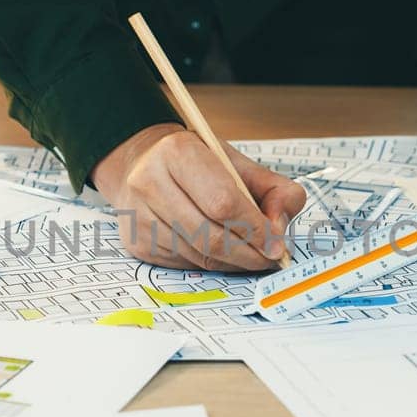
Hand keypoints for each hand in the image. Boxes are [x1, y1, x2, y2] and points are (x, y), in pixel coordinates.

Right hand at [92, 123, 306, 270]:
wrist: (142, 163)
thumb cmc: (196, 163)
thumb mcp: (238, 163)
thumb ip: (274, 190)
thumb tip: (278, 228)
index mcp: (179, 152)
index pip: (223, 202)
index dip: (254, 228)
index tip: (276, 243)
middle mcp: (150, 182)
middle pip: (210, 235)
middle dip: (248, 253)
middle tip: (269, 257)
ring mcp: (139, 215)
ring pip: (198, 255)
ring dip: (232, 261)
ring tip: (250, 255)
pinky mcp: (137, 241)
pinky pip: (185, 264)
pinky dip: (210, 262)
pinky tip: (220, 251)